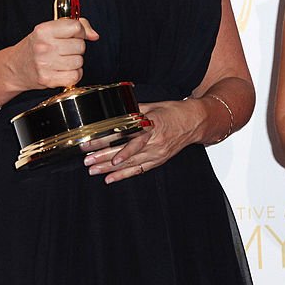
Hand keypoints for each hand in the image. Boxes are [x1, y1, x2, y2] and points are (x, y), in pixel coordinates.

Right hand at [7, 18, 97, 90]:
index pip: (76, 27)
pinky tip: (63, 70)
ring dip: (75, 62)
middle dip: (76, 48)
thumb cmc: (35, 47)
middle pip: (80, 46)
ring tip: (62, 60)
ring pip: (79, 61)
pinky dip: (73, 74)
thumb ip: (75, 26)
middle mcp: (44, 46)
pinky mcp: (48, 79)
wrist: (15, 68)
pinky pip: (75, 76)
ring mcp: (45, 64)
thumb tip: (94, 35)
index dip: (79, 31)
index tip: (74, 35)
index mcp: (43, 30)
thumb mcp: (50, 30)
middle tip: (64, 50)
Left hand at [83, 98, 205, 183]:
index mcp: (152, 124)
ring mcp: (157, 153)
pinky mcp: (158, 160)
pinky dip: (124, 175)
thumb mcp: (155, 106)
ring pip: (129, 163)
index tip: (92, 143)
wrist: (196, 122)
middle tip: (87, 160)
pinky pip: (139, 170)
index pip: (125, 135)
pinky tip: (110, 179)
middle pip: (124, 151)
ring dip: (109, 168)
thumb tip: (116, 109)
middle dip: (103, 156)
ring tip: (93, 170)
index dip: (108, 140)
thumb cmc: (175, 111)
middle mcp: (154, 141)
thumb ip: (135, 109)